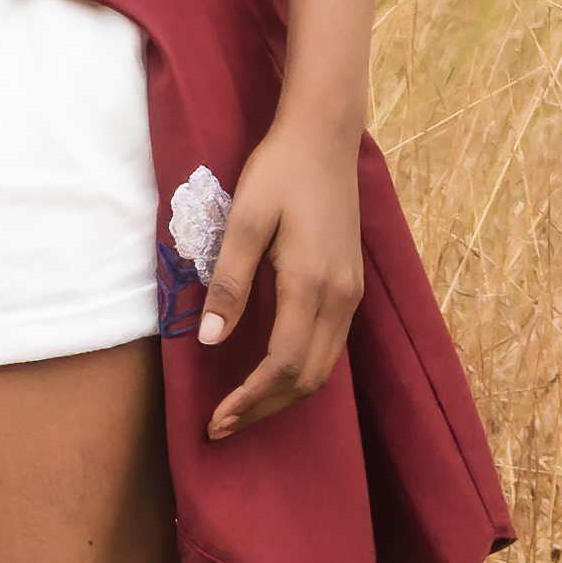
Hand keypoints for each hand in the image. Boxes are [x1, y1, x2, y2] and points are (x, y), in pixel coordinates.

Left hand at [197, 114, 366, 440]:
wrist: (325, 136)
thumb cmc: (279, 172)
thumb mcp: (245, 221)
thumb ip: (229, 282)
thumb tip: (210, 340)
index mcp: (312, 284)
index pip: (283, 364)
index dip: (250, 399)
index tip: (216, 420)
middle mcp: (340, 297)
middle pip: (308, 378)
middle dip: (264, 408)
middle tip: (222, 426)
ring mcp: (351, 293)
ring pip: (324, 367)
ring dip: (283, 395)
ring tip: (241, 409)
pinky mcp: (351, 286)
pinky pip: (330, 347)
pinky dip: (301, 372)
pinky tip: (271, 375)